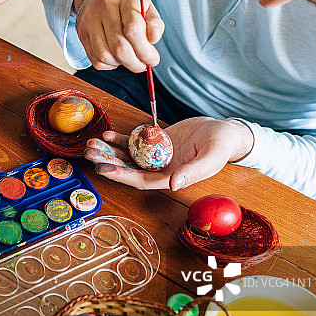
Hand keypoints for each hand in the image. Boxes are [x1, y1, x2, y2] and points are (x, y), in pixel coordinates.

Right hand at [73, 0, 164, 71]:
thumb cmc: (127, 6)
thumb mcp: (146, 8)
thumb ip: (155, 24)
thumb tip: (154, 39)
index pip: (134, 28)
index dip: (145, 50)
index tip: (153, 60)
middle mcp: (105, 5)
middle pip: (119, 46)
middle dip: (135, 62)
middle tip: (143, 66)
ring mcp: (90, 19)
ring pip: (105, 55)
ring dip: (122, 64)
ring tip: (130, 60)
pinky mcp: (82, 33)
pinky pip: (96, 59)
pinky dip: (109, 65)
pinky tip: (116, 58)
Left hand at [83, 117, 253, 189]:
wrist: (226, 132)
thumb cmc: (222, 145)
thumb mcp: (211, 157)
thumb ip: (194, 171)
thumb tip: (175, 183)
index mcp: (172, 177)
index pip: (140, 180)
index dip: (121, 176)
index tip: (104, 168)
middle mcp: (160, 169)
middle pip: (128, 168)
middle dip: (108, 162)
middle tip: (89, 153)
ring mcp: (156, 156)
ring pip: (127, 156)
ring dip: (108, 151)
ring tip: (91, 143)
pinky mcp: (156, 142)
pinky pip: (134, 143)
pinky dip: (120, 139)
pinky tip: (107, 134)